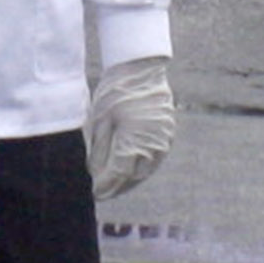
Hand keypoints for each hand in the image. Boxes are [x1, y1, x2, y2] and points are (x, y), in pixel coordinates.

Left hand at [83, 55, 173, 199]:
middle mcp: (153, 143)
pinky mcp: (168, 133)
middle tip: (103, 193)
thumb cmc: (115, 91)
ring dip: (131, 180)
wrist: (140, 68)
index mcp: (134, 140)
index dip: (106, 186)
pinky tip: (131, 169)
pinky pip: (155, 158)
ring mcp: (164, 139)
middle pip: (134, 176)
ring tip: (116, 186)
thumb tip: (96, 175)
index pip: (119, 173)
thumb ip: (98, 151)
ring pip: (146, 169)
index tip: (95, 193)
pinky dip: (141, 167)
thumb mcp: (99, 120)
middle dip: (118, 187)